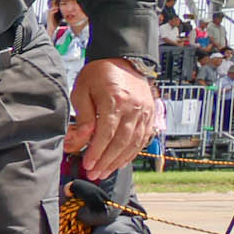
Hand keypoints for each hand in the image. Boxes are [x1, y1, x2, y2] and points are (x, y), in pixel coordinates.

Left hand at [67, 58, 157, 180]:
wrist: (123, 59)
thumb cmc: (99, 74)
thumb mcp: (82, 90)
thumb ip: (84, 115)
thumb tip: (83, 138)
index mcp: (116, 99)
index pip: (106, 133)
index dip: (96, 151)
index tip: (87, 164)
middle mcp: (134, 107)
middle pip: (121, 141)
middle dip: (106, 161)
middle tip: (94, 173)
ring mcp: (145, 111)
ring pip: (134, 142)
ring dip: (119, 160)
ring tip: (104, 172)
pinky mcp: (150, 114)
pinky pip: (144, 138)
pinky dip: (132, 152)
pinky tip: (121, 162)